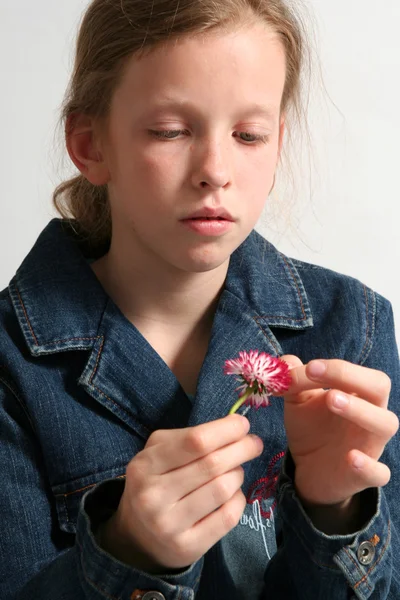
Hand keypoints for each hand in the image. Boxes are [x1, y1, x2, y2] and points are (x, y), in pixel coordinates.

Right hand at [99, 414, 262, 571]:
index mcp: (145, 465)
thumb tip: (235, 427)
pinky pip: (228, 516)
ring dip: (238, 474)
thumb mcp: (157, 452)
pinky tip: (232, 494)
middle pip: (212, 465)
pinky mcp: (187, 547)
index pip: (195, 441)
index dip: (225, 430)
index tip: (243, 424)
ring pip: (223, 489)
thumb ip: (189, 437)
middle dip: (241, 449)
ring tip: (235, 470)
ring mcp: (169, 525)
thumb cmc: (155, 482)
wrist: (138, 536)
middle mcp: (153, 496)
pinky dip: (238, 499)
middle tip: (254, 444)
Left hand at [281, 356, 398, 508]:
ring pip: (385, 423)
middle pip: (379, 387)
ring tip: (332, 399)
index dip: (336, 368)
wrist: (310, 469)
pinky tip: (352, 457)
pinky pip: (379, 472)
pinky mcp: (366, 476)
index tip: (309, 368)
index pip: (358, 372)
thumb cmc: (312, 429)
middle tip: (319, 375)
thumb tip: (285, 361)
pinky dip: (369, 465)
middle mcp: (370, 414)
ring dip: (361, 410)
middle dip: (353, 378)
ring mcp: (371, 445)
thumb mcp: (297, 402)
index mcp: (357, 393)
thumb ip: (293, 381)